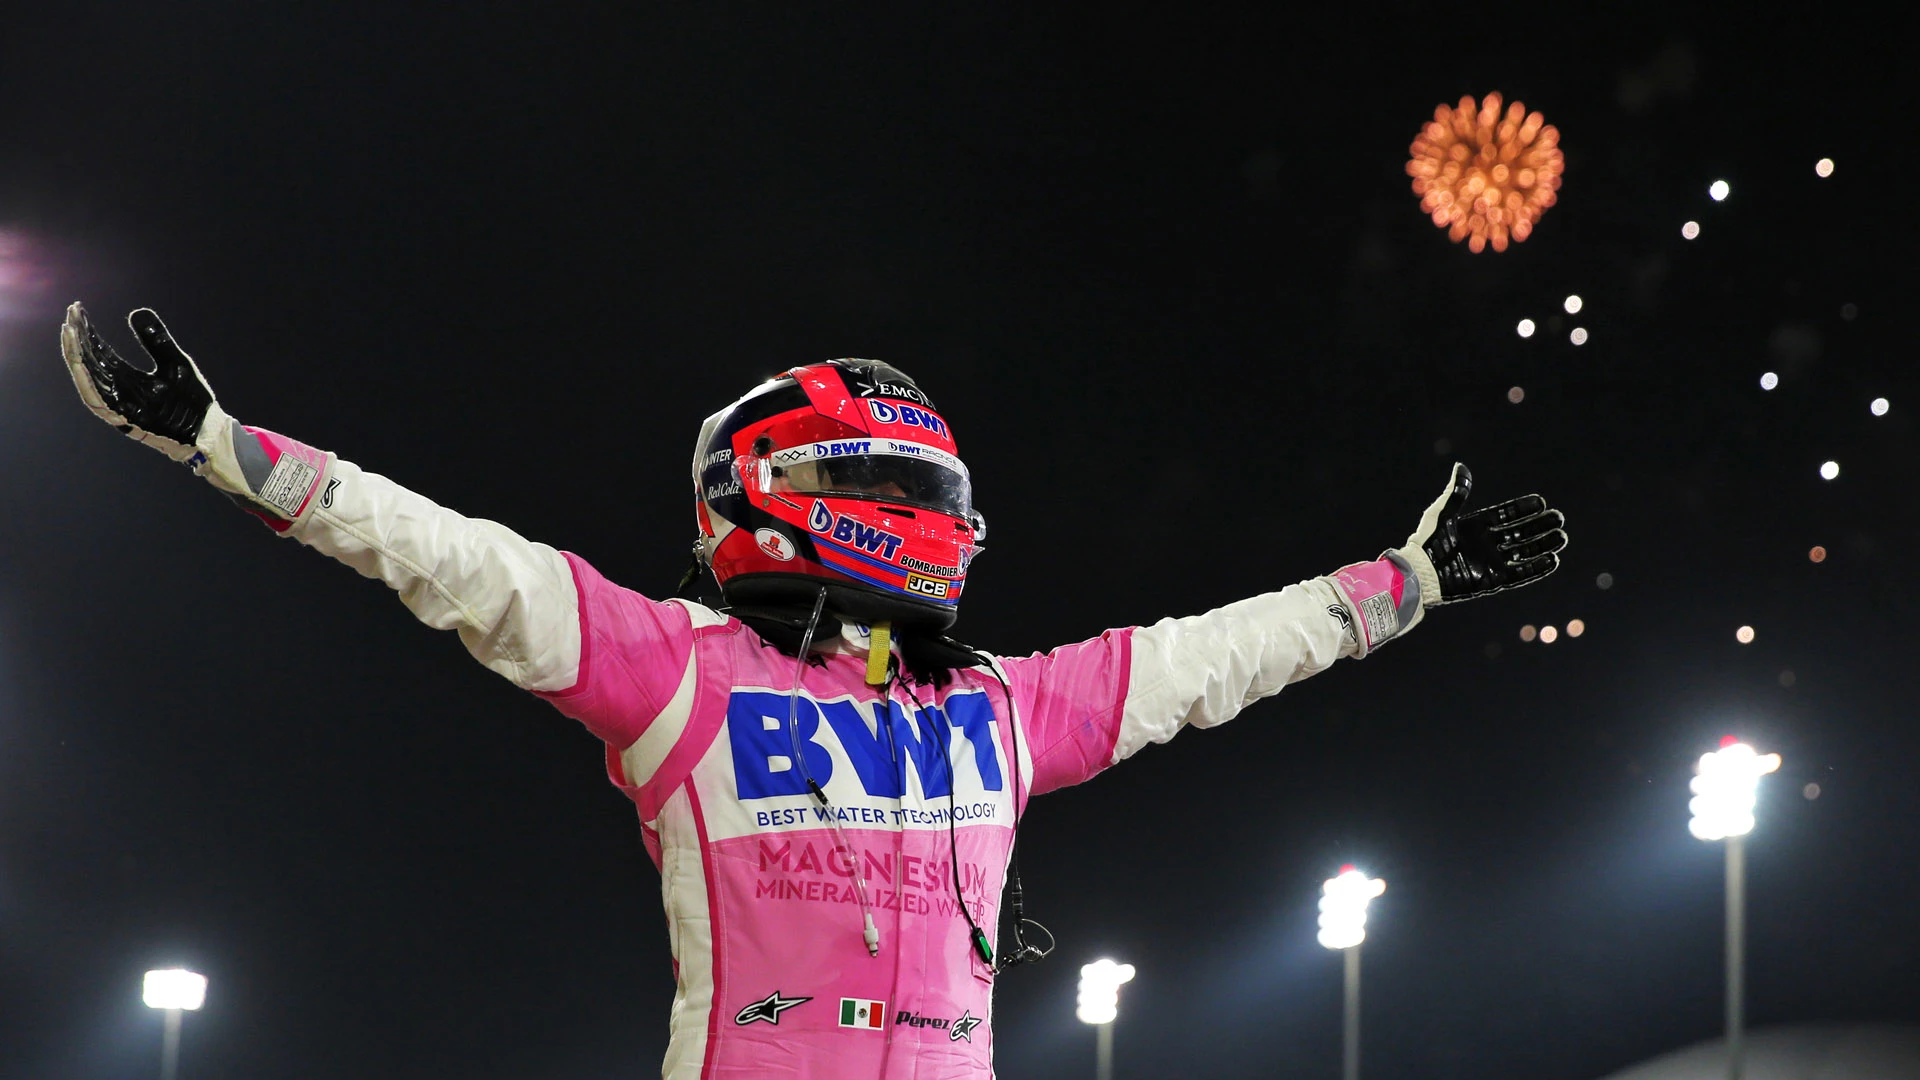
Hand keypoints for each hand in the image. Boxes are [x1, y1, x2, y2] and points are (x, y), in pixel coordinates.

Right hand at [61, 302, 216, 463]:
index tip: (77, 309)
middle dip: (77, 339)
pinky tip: (78, 363)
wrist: (208, 428)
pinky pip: (98, 402)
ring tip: (69, 332)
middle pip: (89, 362)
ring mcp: (120, 405)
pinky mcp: (125, 419)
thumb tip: (137, 312)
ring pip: (87, 380)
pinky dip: (86, 383)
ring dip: (76, 356)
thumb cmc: (192, 399)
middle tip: (70, 314)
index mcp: (128, 377)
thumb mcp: (175, 361)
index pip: (99, 352)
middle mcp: (119, 390)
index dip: (87, 332)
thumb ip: (156, 340)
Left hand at [1398, 463, 1565, 605]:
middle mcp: (1486, 544)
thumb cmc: (1427, 541)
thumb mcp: (1441, 513)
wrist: (1420, 572)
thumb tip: (1461, 466)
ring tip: (1561, 538)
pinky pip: (1519, 574)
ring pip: (1524, 553)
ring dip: (1543, 546)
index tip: (1541, 503)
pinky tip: (1553, 561)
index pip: (1506, 515)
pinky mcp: (1492, 581)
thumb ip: (1456, 492)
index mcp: (1475, 526)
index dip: (1523, 509)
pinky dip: (1536, 569)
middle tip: (1559, 520)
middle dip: (1540, 527)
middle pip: (1520, 533)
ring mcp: (1490, 562)